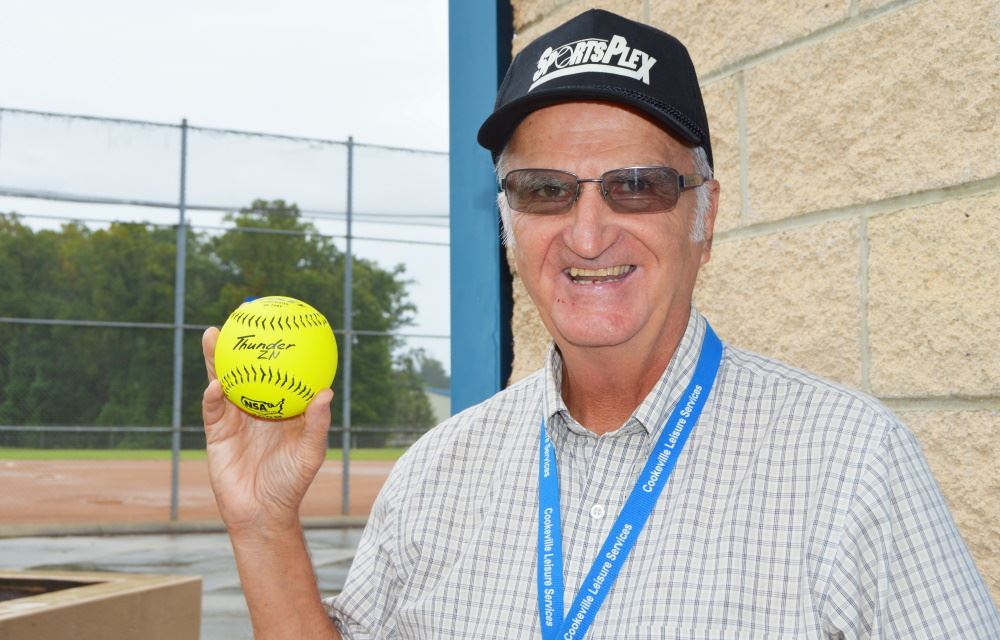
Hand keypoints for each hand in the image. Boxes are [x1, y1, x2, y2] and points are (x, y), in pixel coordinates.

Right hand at [201, 327, 333, 536]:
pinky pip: (213, 408)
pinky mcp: (216, 432)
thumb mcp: (309, 454)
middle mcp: (258, 406)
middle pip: (248, 366)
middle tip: (243, 313)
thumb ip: (317, 425)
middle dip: (244, 341)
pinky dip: (214, 394)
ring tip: (213, 333)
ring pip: (225, 379)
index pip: (282, 369)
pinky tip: (215, 384)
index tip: (284, 320)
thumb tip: (326, 393)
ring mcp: (235, 417)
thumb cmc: (291, 484)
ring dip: (217, 357)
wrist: (260, 513)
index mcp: (282, 407)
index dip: (281, 346)